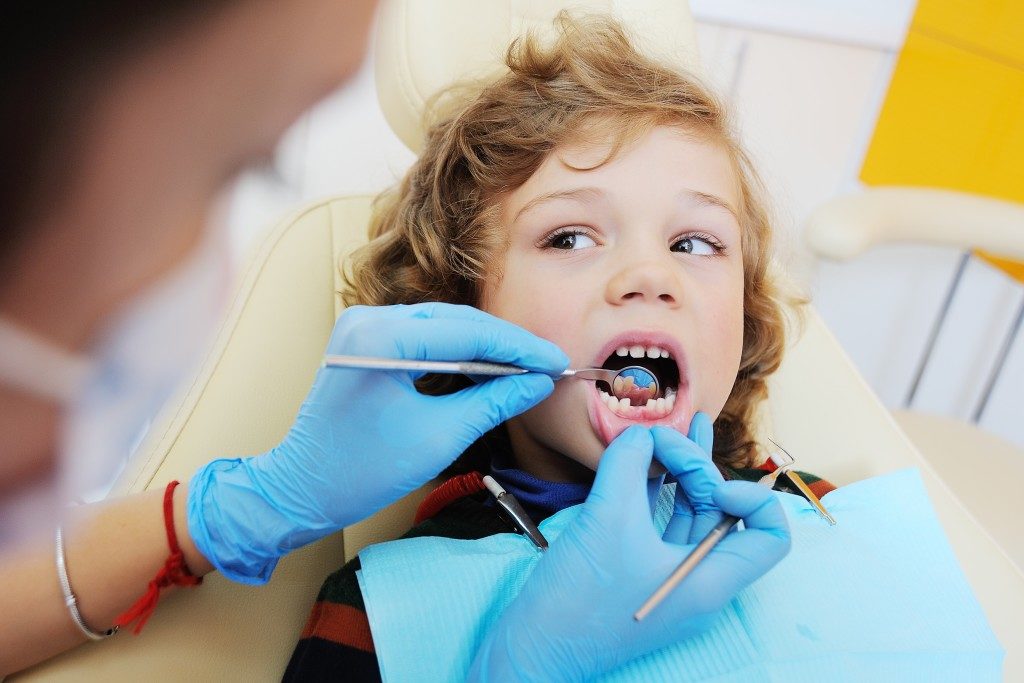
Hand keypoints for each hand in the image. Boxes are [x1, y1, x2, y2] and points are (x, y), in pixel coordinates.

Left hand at [187, 303, 568, 582]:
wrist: (302, 487)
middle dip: (507, 344)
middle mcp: (369, 319)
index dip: (520, 348)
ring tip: (527, 366)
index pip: (469, 333)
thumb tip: (538, 383)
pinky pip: (423, 335)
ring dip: (485, 345)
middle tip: (549, 364)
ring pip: (443, 324)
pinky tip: (489, 364)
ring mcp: (363, 325)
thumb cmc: (362, 471)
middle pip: (457, 321)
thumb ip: (493, 401)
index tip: (557, 361)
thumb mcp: (439, 438)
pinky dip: (458, 349)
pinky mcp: (364, 338)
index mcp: (381, 340)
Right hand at [468, 414, 790, 680]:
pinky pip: (660, 524)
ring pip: (690, 515)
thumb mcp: (608, 516)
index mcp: (711, 580)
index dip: (752, 498)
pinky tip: (642, 461)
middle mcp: (698, 580)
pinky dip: (655, 491)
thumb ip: (628, 462)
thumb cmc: (580, 597)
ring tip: (680, 429)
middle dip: (701, 469)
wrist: (535, 647)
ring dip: (683, 472)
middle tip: (665, 441)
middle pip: (723, 513)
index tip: (711, 483)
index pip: (770, 535)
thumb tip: (640, 434)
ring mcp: (667, 577)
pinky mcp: (638, 572)